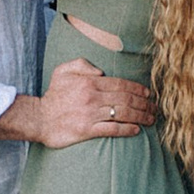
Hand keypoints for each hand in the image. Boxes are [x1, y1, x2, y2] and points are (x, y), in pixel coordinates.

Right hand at [36, 61, 154, 145]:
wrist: (38, 118)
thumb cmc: (53, 95)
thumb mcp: (63, 71)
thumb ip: (82, 63)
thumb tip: (101, 71)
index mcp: (90, 82)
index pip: (121, 84)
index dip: (138, 89)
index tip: (149, 94)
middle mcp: (93, 97)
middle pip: (126, 99)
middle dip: (144, 104)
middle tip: (155, 108)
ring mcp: (90, 114)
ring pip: (123, 114)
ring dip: (141, 116)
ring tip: (151, 119)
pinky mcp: (87, 130)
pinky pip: (112, 129)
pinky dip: (127, 129)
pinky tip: (137, 130)